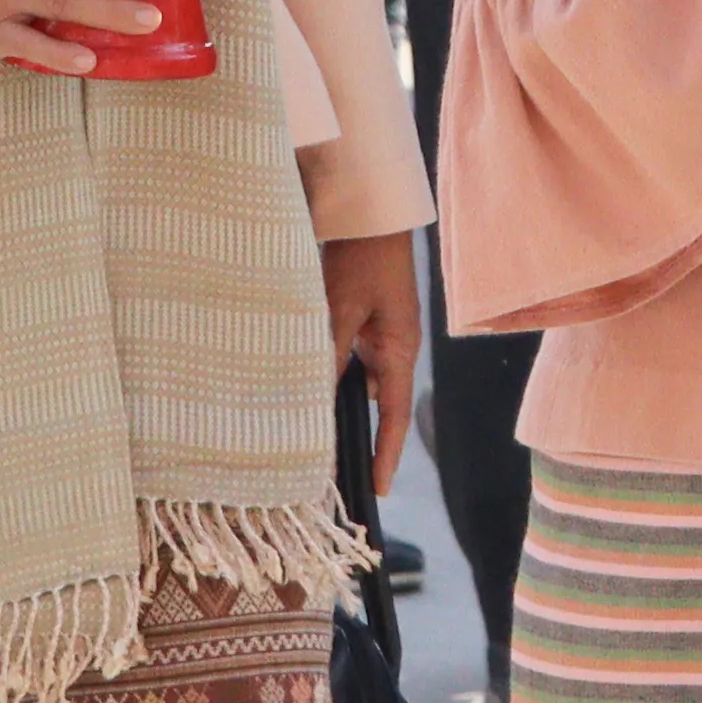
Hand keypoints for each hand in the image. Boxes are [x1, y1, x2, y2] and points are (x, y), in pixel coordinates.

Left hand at [321, 224, 421, 492]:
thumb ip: (329, 352)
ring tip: (306, 429)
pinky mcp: (361, 320)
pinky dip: (328, 373)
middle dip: (356, 433)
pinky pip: (347, 359)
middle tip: (329, 469)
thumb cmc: (361, 257)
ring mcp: (378, 334)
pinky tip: (302, 380)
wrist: (369, 213)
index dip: (387, 453)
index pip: (394, 414)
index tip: (380, 489)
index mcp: (399, 349)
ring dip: (336, 398)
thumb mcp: (340, 308)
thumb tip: (313, 400)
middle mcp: (392, 348)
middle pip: (375, 403)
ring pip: (356, 381)